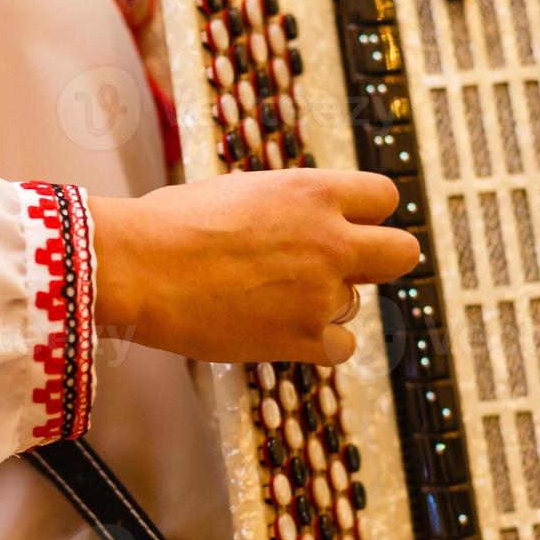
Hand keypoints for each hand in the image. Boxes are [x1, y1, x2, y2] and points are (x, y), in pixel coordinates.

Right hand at [90, 169, 417, 364]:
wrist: (137, 268)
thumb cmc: (170, 224)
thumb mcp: (241, 191)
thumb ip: (286, 205)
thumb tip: (297, 219)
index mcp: (313, 191)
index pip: (384, 198)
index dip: (366, 215)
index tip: (346, 226)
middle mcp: (329, 241)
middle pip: (402, 253)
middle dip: (378, 261)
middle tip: (343, 269)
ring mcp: (320, 293)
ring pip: (357, 304)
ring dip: (326, 304)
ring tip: (271, 299)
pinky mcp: (301, 339)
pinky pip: (341, 348)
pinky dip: (317, 345)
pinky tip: (280, 332)